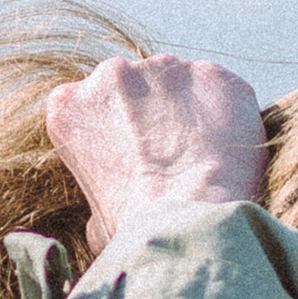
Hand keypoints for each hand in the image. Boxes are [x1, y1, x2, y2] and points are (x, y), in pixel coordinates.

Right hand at [45, 55, 266, 248]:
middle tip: (171, 156)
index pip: (88, 105)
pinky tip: (229, 146)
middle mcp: (111, 74)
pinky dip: (227, 112)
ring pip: (178, 83)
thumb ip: (103, 184)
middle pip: (133, 86)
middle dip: (149, 113)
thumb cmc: (137, 229)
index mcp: (68, 106)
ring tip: (203, 155)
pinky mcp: (211, 74)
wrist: (188, 221)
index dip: (113, 131)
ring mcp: (163, 68)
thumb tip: (121, 195)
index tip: (132, 155)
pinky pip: (220, 89)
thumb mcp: (95, 217)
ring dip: (188, 110)